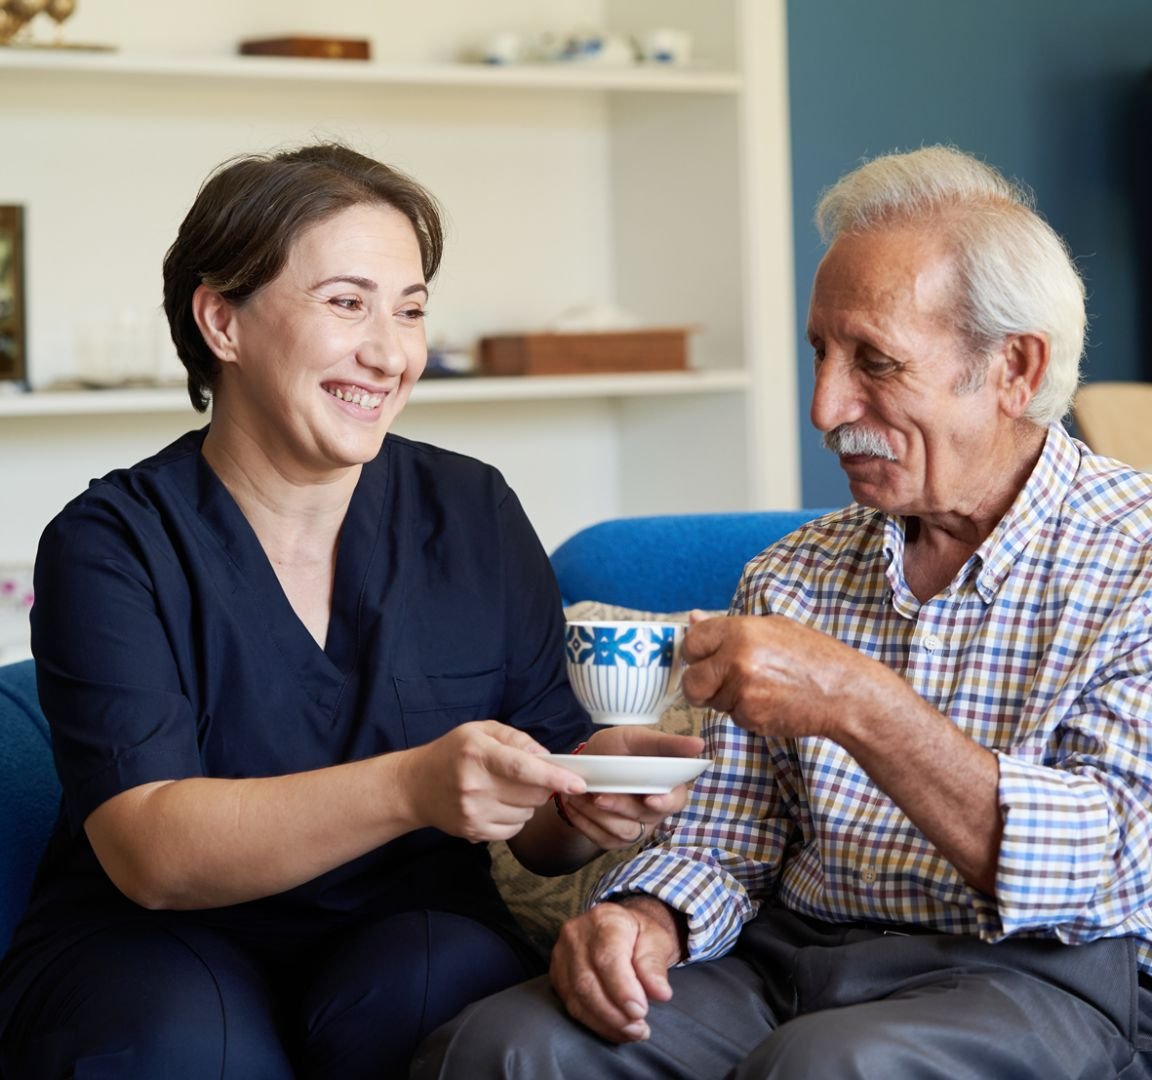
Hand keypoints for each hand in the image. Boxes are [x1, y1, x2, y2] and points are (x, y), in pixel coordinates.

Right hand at [401, 720, 586, 842]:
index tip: (578, 783)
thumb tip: (547, 757)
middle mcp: (475, 786)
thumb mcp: (481, 731)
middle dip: (542, 786)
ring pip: (526, 814)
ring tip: (506, 789)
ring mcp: (473, 813)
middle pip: (531, 794)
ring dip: (528, 803)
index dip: (554, 777)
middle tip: (529, 776)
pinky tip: (499, 804)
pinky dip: (516, 818)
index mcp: (478, 754)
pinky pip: (514, 830)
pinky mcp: (473, 833)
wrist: (415, 786)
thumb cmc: (452, 753)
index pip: (523, 769)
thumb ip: (517, 739)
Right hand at [551, 896, 684, 1042]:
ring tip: (633, 1031)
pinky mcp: (558, 976)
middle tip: (640, 1027)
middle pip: (587, 981)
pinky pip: (572, 1006)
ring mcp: (562, 955)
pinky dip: (596, 1023)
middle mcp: (576, 935)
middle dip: (614, 1013)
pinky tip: (616, 1029)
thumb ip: (655, 966)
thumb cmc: (640, 935)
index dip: (622, 989)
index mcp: (603, 919)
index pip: (607, 957)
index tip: (641, 1011)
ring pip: (577, 997)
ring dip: (606, 1022)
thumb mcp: (656, 941)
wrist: (620, 930)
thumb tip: (660, 993)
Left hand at [555, 726, 704, 849]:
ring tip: (580, 796)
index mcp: (668, 787)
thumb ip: (666, 744)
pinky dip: (585, 822)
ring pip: (624, 832)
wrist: (588, 764)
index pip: (676, 801)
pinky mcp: (614, 839)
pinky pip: (602, 839)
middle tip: (599, 797)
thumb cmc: (619, 749)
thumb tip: (699, 744)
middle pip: (645, 818)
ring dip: (599, 816)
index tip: (650, 798)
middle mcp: (655, 812)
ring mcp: (636, 828)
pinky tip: (573, 805)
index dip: (665, 803)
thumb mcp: (639, 739)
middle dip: (621, 807)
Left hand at [681, 612, 893, 740]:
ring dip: (727, 699)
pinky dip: (746, 713)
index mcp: (742, 631)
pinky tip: (770, 702)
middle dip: (701, 685)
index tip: (703, 659)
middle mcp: (737, 659)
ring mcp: (743, 690)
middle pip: (691, 680)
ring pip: (712, 702)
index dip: (695, 653)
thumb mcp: (774, 628)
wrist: (844, 692)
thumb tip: (693, 619)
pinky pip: (733, 717)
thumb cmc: (814, 657)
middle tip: (720, 684)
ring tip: (760, 688)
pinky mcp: (751, 716)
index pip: (692, 641)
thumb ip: (730, 626)